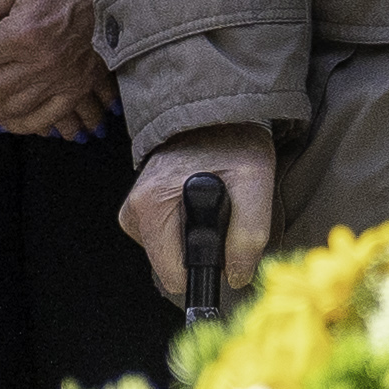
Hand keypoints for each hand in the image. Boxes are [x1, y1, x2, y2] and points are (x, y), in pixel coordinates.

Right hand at [132, 135, 279, 300]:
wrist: (214, 112)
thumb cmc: (233, 140)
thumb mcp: (255, 181)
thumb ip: (249, 234)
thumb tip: (236, 276)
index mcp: (151, 205)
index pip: (174, 275)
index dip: (206, 268)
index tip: (225, 245)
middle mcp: (134, 208)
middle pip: (170, 267)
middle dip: (201, 251)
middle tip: (223, 216)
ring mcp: (134, 208)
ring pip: (168, 254)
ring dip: (194, 239)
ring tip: (215, 205)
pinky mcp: (140, 207)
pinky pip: (164, 239)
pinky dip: (185, 229)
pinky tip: (199, 204)